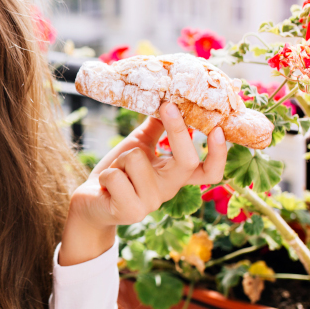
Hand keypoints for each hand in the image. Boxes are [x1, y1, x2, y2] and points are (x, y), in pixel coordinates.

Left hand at [59, 103, 226, 265]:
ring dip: (120, 159)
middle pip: (186, 161)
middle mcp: (169, 190)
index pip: (209, 171)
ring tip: (116, 171)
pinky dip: (107, 174)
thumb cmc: (117, 172)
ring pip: (137, 159)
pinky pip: (117, 176)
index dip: (219, 153)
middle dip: (177, 131)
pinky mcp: (130, 211)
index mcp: (175, 175)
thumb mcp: (139, 147)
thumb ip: (156, 128)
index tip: (219, 128)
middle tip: (167, 105)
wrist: (90, 202)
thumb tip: (168, 98)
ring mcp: (151, 204)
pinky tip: (105, 186)